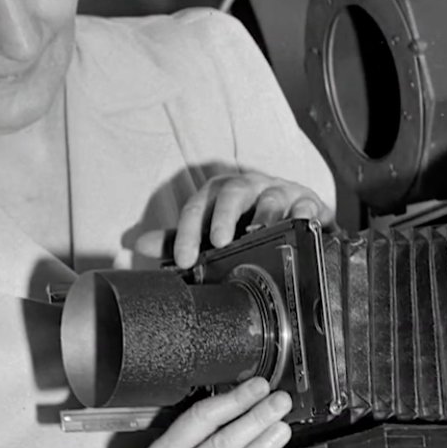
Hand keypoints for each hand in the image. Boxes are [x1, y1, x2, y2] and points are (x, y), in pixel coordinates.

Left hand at [134, 172, 333, 268]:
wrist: (293, 216)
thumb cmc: (247, 224)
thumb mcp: (212, 232)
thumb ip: (180, 239)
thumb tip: (139, 244)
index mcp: (221, 194)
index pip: (199, 207)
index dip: (188, 232)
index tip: (184, 259)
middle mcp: (249, 188)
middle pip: (233, 191)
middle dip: (224, 215)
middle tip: (219, 241)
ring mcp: (279, 192)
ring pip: (271, 197)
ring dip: (264, 214)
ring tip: (258, 233)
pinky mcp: (307, 202)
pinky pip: (307, 204)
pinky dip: (304, 212)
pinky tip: (300, 223)